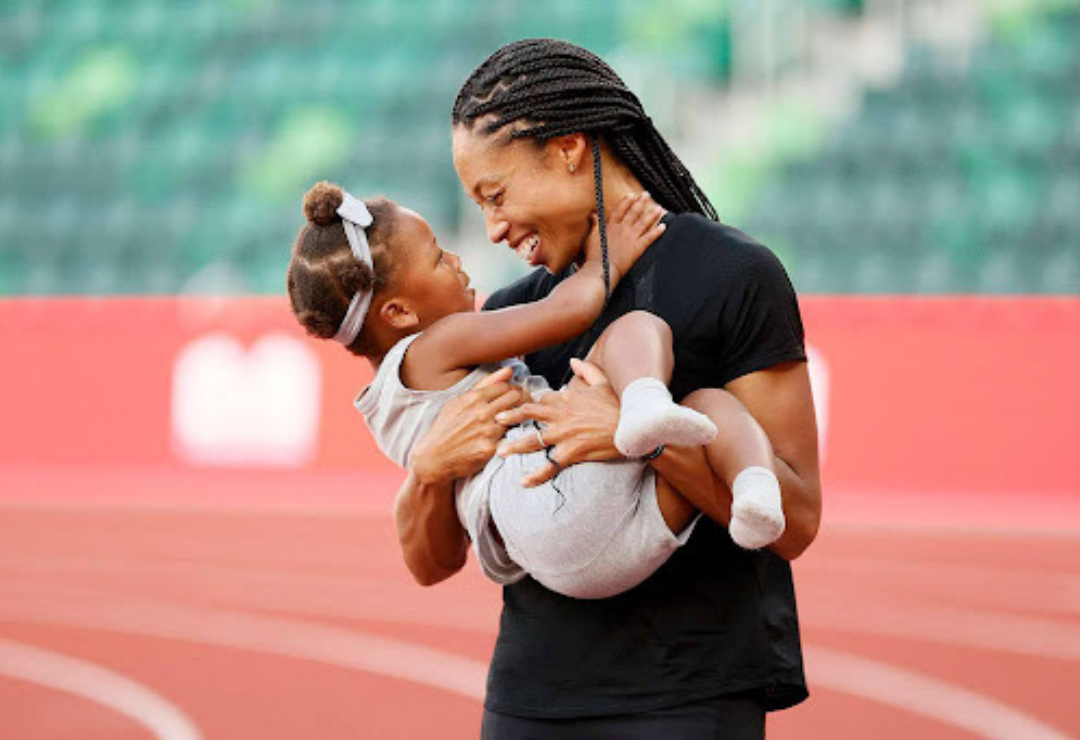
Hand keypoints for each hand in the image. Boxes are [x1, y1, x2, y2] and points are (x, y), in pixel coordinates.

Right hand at [411, 367, 527, 484]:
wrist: (434, 457)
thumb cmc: (446, 428)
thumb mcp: (459, 402)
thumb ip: (485, 385)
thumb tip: (508, 370)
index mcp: (473, 398)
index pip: (505, 386)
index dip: (515, 389)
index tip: (518, 395)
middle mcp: (481, 412)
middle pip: (515, 398)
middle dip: (524, 400)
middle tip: (526, 406)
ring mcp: (486, 431)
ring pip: (516, 417)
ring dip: (522, 418)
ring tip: (522, 420)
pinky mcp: (490, 449)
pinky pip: (510, 437)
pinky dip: (515, 435)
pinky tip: (515, 436)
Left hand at [494, 359, 622, 486]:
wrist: (634, 429)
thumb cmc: (620, 406)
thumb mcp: (604, 383)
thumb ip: (587, 370)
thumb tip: (573, 361)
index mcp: (567, 398)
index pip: (542, 400)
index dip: (530, 404)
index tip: (518, 407)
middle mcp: (562, 415)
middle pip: (529, 414)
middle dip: (510, 417)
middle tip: (495, 420)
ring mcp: (565, 434)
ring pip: (533, 440)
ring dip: (515, 446)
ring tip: (500, 452)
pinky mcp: (571, 452)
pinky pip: (550, 465)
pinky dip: (536, 475)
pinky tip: (523, 482)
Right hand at [582, 192, 665, 285]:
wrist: (602, 269)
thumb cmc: (594, 256)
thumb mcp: (591, 237)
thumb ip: (594, 224)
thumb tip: (593, 214)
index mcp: (611, 227)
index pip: (620, 210)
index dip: (626, 202)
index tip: (631, 195)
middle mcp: (622, 229)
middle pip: (634, 212)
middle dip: (641, 202)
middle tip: (647, 194)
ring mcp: (631, 238)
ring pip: (644, 222)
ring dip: (652, 214)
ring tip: (659, 208)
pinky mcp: (637, 248)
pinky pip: (650, 237)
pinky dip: (657, 232)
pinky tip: (663, 226)